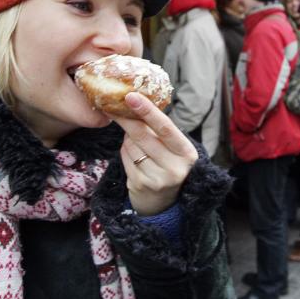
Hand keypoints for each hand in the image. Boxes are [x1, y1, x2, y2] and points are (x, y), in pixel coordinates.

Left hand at [114, 92, 197, 215]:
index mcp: (187, 153)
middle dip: (126, 119)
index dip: (147, 111)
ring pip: (131, 146)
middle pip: (143, 136)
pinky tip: (134, 154)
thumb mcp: (174, 148)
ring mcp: (157, 179)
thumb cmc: (169, 164)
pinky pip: (125, 158)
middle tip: (112, 105)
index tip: (131, 96)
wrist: (164, 202)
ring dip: (128, 138)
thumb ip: (160, 130)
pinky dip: (125, 151)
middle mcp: (174, 168)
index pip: (165, 128)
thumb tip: (136, 102)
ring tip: (137, 141)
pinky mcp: (140, 186)